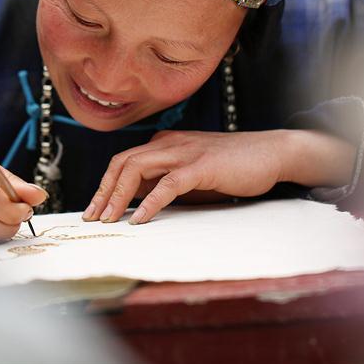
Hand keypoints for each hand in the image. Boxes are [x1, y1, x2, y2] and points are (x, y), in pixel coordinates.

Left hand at [82, 129, 354, 224]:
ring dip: (118, 196)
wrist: (271, 152)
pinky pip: (167, 183)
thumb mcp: (192, 174)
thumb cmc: (233, 166)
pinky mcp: (201, 166)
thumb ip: (166, 182)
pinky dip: (150, 202)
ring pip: (137, 169)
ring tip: (109, 220)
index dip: (105, 184)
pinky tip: (139, 219)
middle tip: (92, 218)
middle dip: (103, 191)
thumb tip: (137, 203)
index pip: (124, 161)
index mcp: (165, 144)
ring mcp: (184, 152)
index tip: (95, 209)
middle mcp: (169, 144)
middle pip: (122, 163)